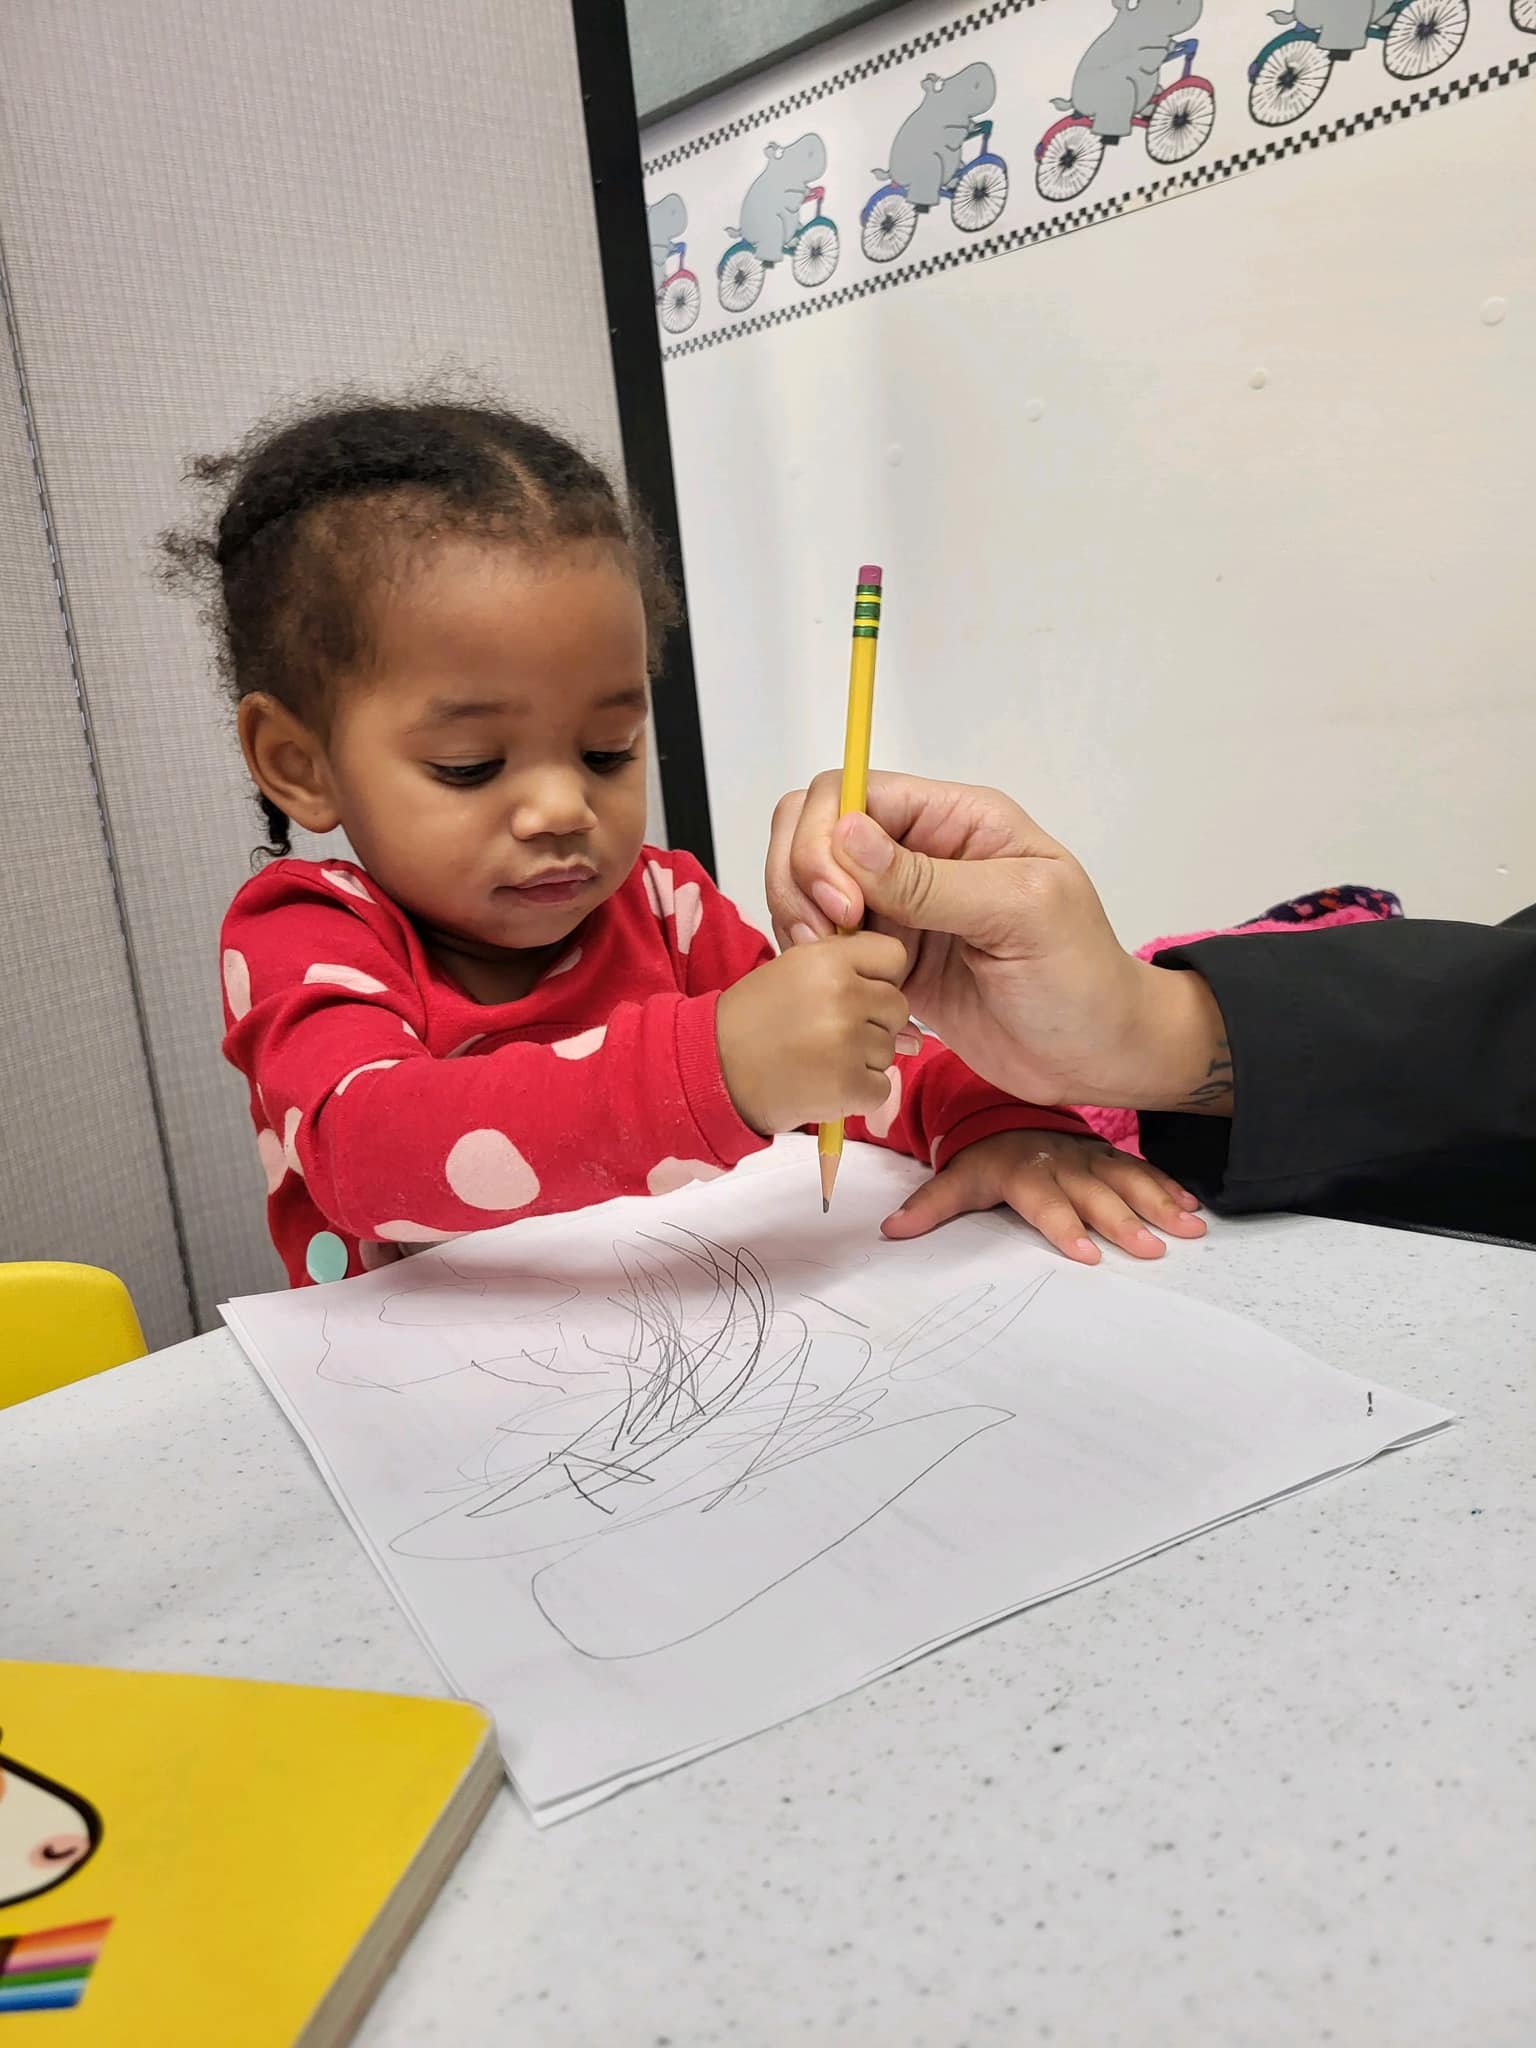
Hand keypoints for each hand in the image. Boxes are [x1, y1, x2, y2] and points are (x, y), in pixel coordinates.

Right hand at [716, 932, 918, 1135]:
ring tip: (819, 1058)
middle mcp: (842, 996)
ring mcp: (847, 1042)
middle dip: (873, 1022)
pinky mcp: (848, 1085)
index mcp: (827, 959)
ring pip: (889, 1049)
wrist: (713, 1070)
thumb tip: (904, 1002)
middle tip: (829, 1032)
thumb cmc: (751, 1021)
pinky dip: (858, 1093)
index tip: (856, 991)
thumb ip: (845, 968)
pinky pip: (881, 1087)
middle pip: (897, 1006)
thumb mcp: (792, 970)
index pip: (894, 956)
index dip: (879, 976)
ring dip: (863, 1059)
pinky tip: (824, 1083)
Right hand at [766, 772, 1227, 1111]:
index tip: (842, 905)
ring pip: (811, 884)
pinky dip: (816, 958)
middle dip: (801, 877)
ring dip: (801, 919)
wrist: (1094, 1058)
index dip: (827, 838)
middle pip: (817, 829)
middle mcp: (922, 852)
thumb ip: (931, 880)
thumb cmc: (1080, 979)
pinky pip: (826, 939)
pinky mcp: (890, 956)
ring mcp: (901, 906)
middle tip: (825, 938)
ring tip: (833, 966)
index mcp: (959, 822)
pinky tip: (843, 989)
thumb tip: (846, 835)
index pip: (855, 793)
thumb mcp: (1020, 916)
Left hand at [880, 1130, 1206, 1263]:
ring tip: (1188, 1227)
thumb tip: (891, 1233)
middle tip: (1151, 1248)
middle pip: (1094, 1194)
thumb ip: (929, 1208)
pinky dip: (1168, 1186)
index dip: (1064, 1225)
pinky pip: (1143, 1170)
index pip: (1044, 1202)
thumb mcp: (956, 1179)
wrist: (1011, 1118)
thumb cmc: (985, 1160)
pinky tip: (1193, 1207)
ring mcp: (1091, 1158)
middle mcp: (1062, 1163)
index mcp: (1024, 1171)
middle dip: (1123, 1220)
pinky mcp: (1111, 1156)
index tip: (1085, 1254)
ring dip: (1158, 1203)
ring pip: (1127, 1179)